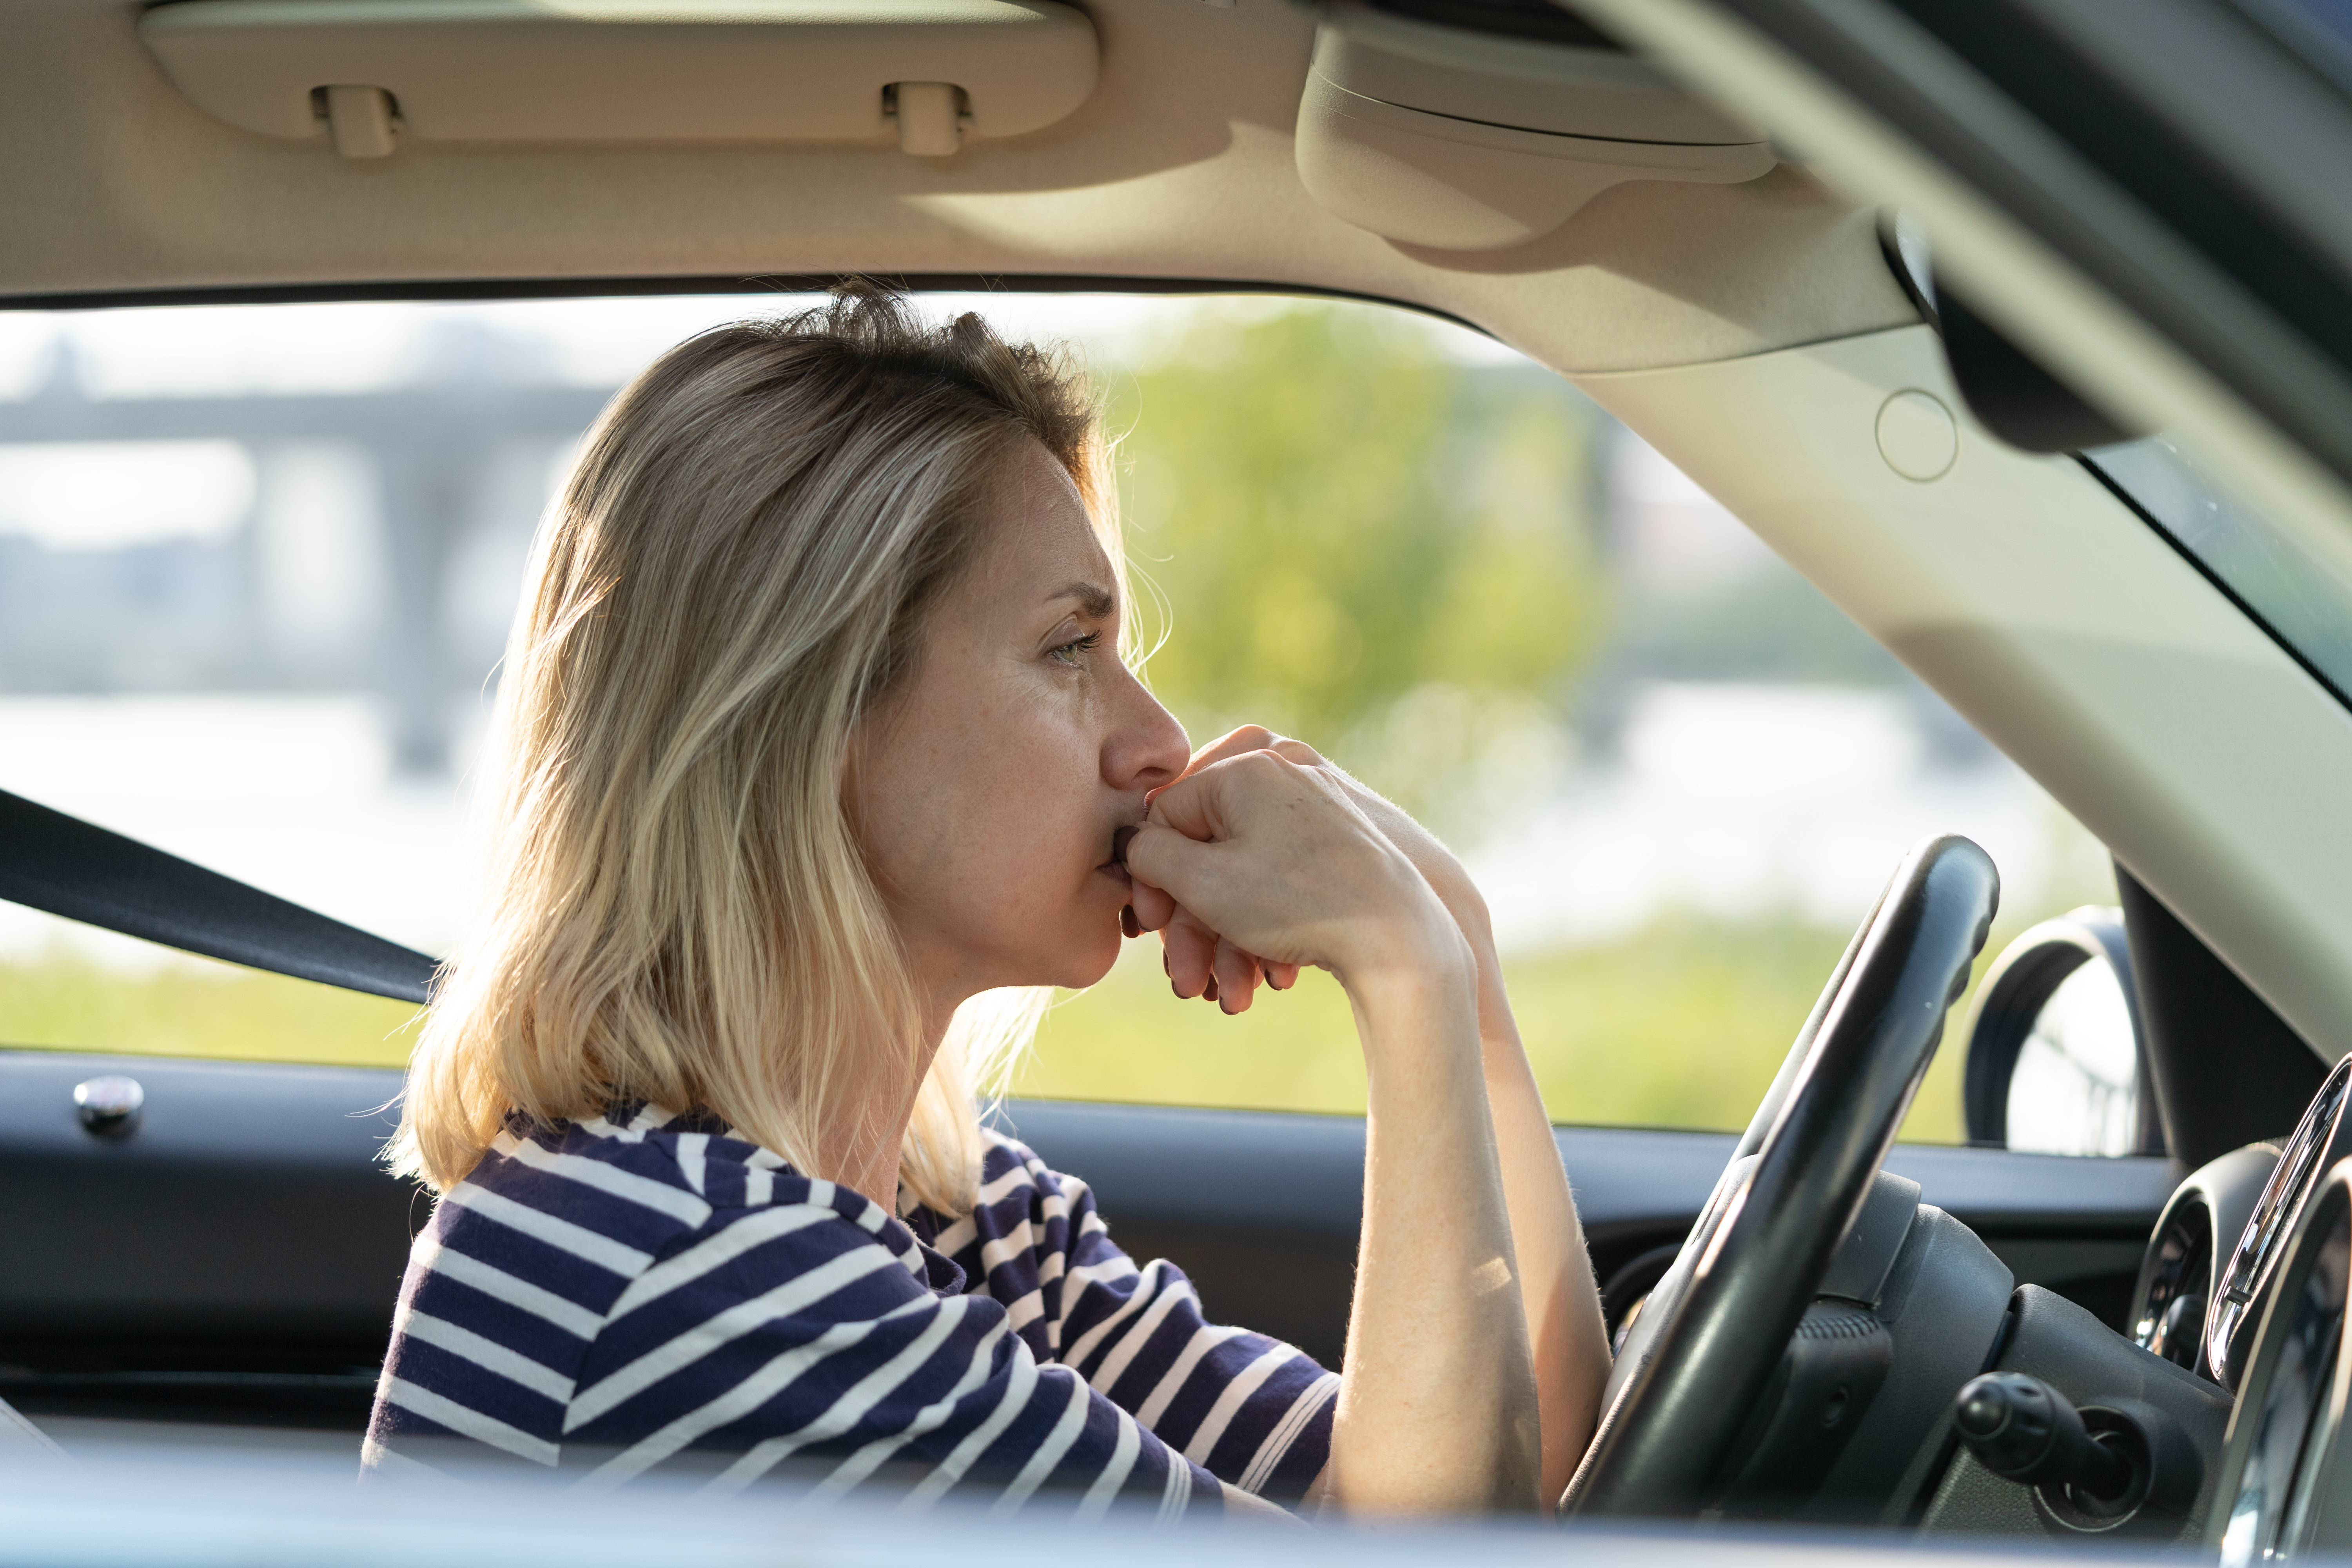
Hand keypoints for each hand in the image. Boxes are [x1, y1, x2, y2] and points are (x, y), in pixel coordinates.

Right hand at [1124, 747, 1465, 1004]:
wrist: (1400, 938)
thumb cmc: (1297, 903)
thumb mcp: (1203, 880)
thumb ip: (1151, 854)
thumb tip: (1135, 844)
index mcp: (1246, 768)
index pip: (1166, 811)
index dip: (1150, 874)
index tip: (1150, 926)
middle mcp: (1283, 778)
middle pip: (1208, 851)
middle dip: (1192, 924)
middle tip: (1184, 974)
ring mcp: (1317, 812)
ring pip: (1245, 877)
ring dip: (1229, 942)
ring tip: (1232, 995)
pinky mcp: (1341, 848)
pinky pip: (1284, 884)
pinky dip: (1271, 929)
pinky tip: (1274, 975)